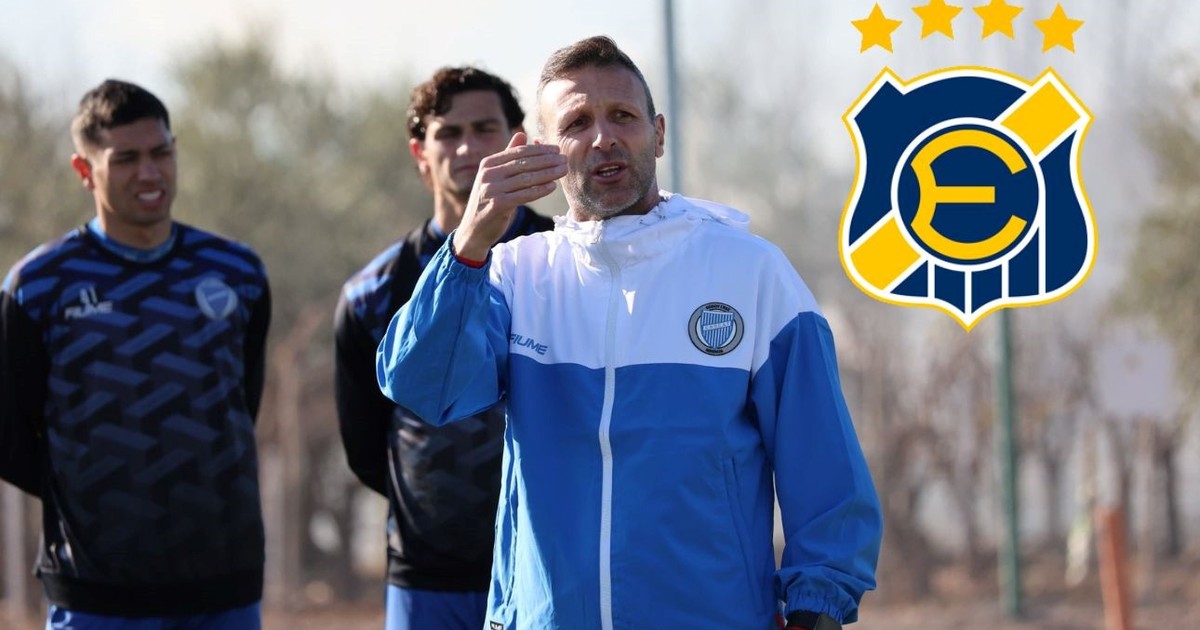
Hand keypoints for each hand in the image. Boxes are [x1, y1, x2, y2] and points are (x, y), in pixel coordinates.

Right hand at [454, 132, 565, 260]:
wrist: (473, 230)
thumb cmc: (489, 201)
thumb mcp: (495, 176)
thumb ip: (508, 157)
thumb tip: (522, 134)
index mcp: (488, 163)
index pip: (519, 152)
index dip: (540, 150)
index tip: (557, 150)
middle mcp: (488, 174)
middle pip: (524, 163)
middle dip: (547, 160)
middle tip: (564, 160)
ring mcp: (491, 189)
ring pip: (526, 179)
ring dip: (548, 174)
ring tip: (563, 171)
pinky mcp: (497, 205)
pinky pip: (523, 195)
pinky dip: (539, 190)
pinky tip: (552, 187)